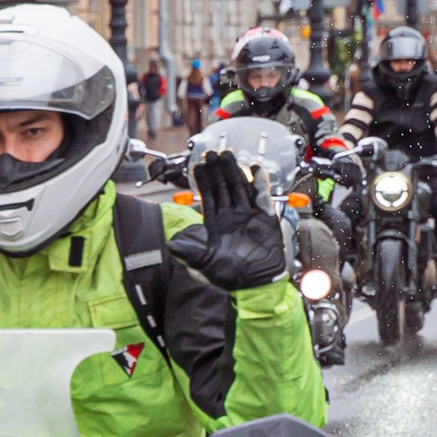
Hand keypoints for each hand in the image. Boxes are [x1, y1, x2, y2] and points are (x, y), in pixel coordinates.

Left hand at [171, 150, 285, 289]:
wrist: (256, 284)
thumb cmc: (230, 276)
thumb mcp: (204, 264)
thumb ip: (188, 253)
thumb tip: (171, 246)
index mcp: (216, 224)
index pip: (208, 197)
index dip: (203, 181)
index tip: (198, 165)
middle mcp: (231, 216)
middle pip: (224, 187)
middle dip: (218, 170)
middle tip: (213, 153)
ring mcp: (249, 215)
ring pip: (240, 187)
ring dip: (235, 171)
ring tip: (229, 155)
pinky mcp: (265, 218)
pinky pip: (262, 197)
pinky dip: (260, 183)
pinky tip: (255, 169)